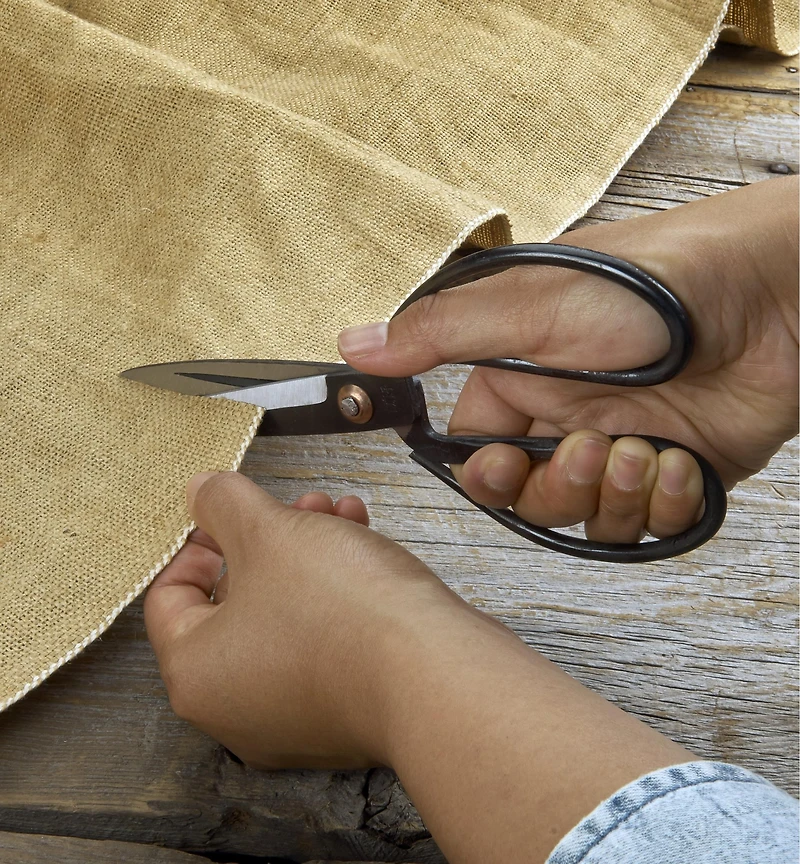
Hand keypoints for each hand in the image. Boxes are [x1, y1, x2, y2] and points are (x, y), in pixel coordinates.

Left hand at [145, 471, 691, 862]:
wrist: (434, 673)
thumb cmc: (342, 610)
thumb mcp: (270, 532)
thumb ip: (222, 505)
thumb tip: (199, 492)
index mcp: (197, 674)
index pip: (168, 598)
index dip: (198, 541)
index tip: (229, 513)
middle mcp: (236, 708)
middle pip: (234, 603)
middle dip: (269, 538)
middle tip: (295, 505)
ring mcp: (294, 717)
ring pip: (285, 615)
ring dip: (309, 554)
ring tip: (340, 514)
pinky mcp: (344, 712)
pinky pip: (323, 641)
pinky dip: (336, 592)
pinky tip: (365, 544)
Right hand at [339, 177, 798, 543]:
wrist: (772, 295)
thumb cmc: (654, 283)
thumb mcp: (529, 303)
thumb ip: (439, 334)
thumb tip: (356, 345)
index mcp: (525, 379)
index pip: (480, 451)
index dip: (489, 474)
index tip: (505, 465)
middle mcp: (571, 415)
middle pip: (534, 496)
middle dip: (560, 487)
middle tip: (591, 448)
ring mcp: (625, 445)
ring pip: (590, 518)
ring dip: (616, 496)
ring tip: (646, 449)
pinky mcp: (679, 472)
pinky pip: (651, 525)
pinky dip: (668, 504)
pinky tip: (685, 462)